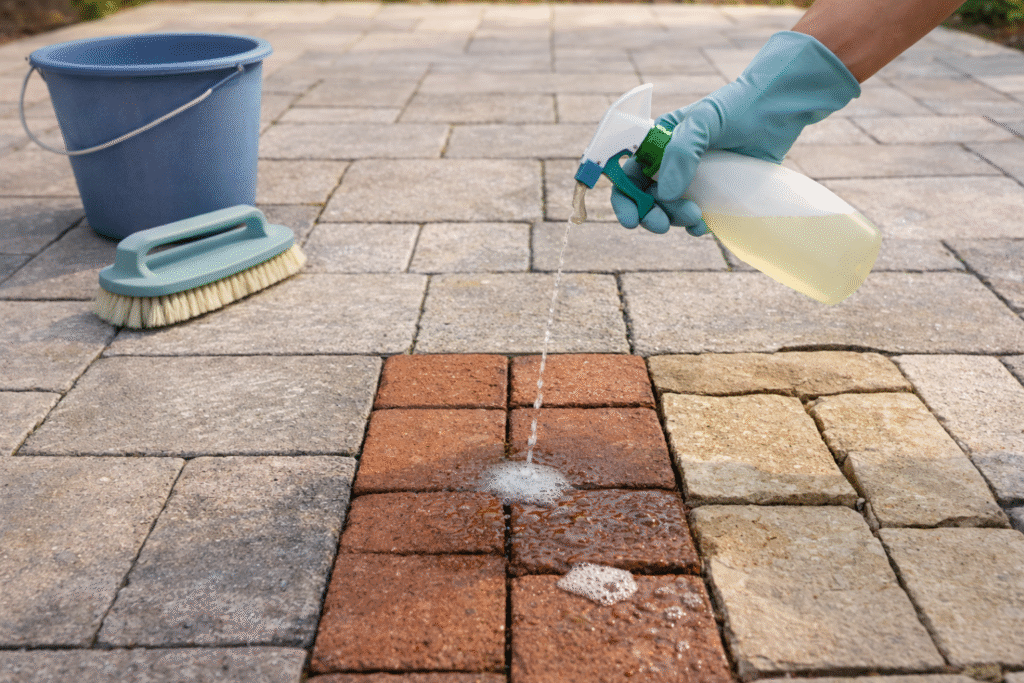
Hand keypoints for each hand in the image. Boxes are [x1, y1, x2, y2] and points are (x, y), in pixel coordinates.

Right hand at [612, 30, 860, 234]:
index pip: (629, 174)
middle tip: (662, 225)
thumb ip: (681, 153)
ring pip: (670, 210)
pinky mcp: (715, 194)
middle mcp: (670, 163)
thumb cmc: (736, 108)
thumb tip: (664, 193)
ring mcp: (693, 180)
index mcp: (657, 143)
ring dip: (675, 220)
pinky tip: (704, 226)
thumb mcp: (703, 122)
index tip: (630, 219)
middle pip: (646, 198)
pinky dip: (695, 226)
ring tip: (696, 217)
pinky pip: (696, 217)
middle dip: (650, 215)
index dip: (624, 198)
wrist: (777, 111)